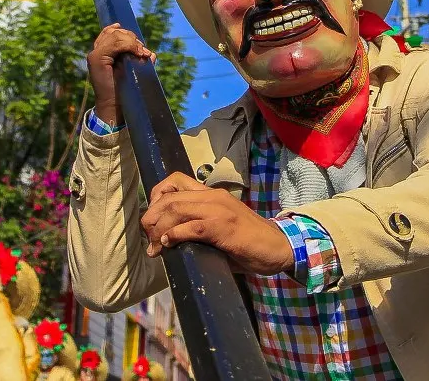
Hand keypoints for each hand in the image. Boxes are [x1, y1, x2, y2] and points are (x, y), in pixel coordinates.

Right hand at [87, 24, 155, 125]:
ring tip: (142, 54)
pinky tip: (139, 53)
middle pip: (115, 32)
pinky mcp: (97, 59)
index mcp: (102, 52)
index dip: (127, 34)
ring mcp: (95, 55)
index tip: (140, 46)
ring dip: (132, 42)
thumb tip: (152, 54)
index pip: (111, 32)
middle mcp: (96, 51)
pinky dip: (129, 45)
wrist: (114, 106)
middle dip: (132, 38)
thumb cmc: (123, 90)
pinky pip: (115, 44)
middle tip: (143, 52)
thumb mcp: (133, 70)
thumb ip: (139, 60)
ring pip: (116, 36)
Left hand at [140, 172, 294, 275]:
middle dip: (152, 218)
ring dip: (160, 229)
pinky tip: (170, 244)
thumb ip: (198, 229)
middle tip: (148, 238)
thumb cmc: (249, 242)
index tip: (151, 219)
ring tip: (155, 246)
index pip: (175, 181)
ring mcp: (219, 210)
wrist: (280, 247)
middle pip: (169, 198)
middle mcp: (213, 197)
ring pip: (176, 209)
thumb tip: (169, 242)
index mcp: (212, 195)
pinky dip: (175, 235)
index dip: (156, 196)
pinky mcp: (224, 227)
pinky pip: (192, 227)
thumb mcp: (221, 228)